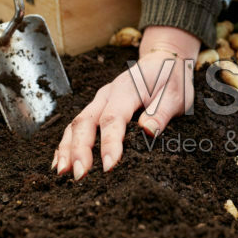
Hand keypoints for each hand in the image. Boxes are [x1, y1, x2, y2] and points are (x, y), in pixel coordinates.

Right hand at [52, 26, 200, 179]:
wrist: (165, 61)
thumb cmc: (173, 81)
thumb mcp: (176, 96)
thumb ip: (162, 112)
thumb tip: (148, 131)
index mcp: (127, 89)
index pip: (113, 118)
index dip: (109, 143)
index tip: (109, 166)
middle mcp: (107, 94)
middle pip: (86, 122)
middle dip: (79, 150)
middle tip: (80, 175)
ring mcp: (100, 100)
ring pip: (76, 124)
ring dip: (67, 148)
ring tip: (63, 173)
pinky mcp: (98, 107)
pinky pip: (77, 125)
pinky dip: (67, 143)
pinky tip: (61, 162)